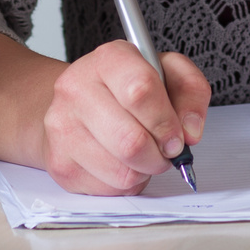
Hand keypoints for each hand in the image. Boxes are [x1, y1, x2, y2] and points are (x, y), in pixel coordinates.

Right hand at [42, 39, 210, 195]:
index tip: (177, 136)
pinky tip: (121, 163)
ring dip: (143, 171)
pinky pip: (107, 189)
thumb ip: (191, 91)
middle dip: (158, 155)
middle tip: (164, 151)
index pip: (140, 90)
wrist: (76, 104)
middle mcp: (77, 89)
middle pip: (130, 141)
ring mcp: (62, 127)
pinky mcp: (59, 162)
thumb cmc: (126, 89)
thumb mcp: (167, 73)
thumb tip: (190, 130)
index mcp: (109, 60)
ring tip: (142, 154)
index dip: (166, 121)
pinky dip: (125, 184)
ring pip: (121, 172)